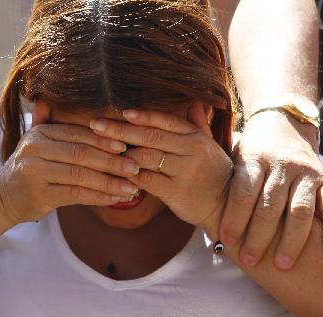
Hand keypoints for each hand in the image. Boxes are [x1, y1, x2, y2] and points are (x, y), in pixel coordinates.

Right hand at [0, 123, 142, 223]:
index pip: (78, 134)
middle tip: (135, 166)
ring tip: (131, 186)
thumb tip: (67, 106)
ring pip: (80, 175)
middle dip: (112, 161)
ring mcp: (36, 173)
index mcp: (40, 134)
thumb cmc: (29, 170)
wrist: (2, 197)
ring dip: (109, 182)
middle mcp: (35, 150)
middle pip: (82, 154)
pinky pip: (76, 195)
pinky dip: (98, 197)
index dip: (104, 140)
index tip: (128, 146)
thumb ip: (54, 126)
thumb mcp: (38, 145)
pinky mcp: (40, 195)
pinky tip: (115, 199)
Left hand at [89, 106, 232, 228]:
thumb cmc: (214, 174)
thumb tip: (193, 102)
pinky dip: (128, 176)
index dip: (141, 116)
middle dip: (119, 130)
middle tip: (95, 125)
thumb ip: (198, 125)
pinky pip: (145, 181)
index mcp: (195, 137)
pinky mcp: (175, 193)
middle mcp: (190, 151)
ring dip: (120, 154)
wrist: (226, 207)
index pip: (164, 121)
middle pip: (149, 137)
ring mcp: (183, 172)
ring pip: (145, 158)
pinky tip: (114, 173)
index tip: (120, 111)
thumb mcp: (210, 147)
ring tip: (99, 149)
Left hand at [223, 110, 322, 268]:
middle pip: (270, 205)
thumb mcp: (231, 158)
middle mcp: (282, 166)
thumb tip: (183, 203)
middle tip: (248, 261)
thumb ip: (217, 179)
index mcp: (254, 160)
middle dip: (259, 236)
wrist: (285, 124)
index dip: (234, 216)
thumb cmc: (249, 154)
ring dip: (292, 239)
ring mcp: (306, 174)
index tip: (224, 240)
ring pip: (301, 209)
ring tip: (281, 264)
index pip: (243, 190)